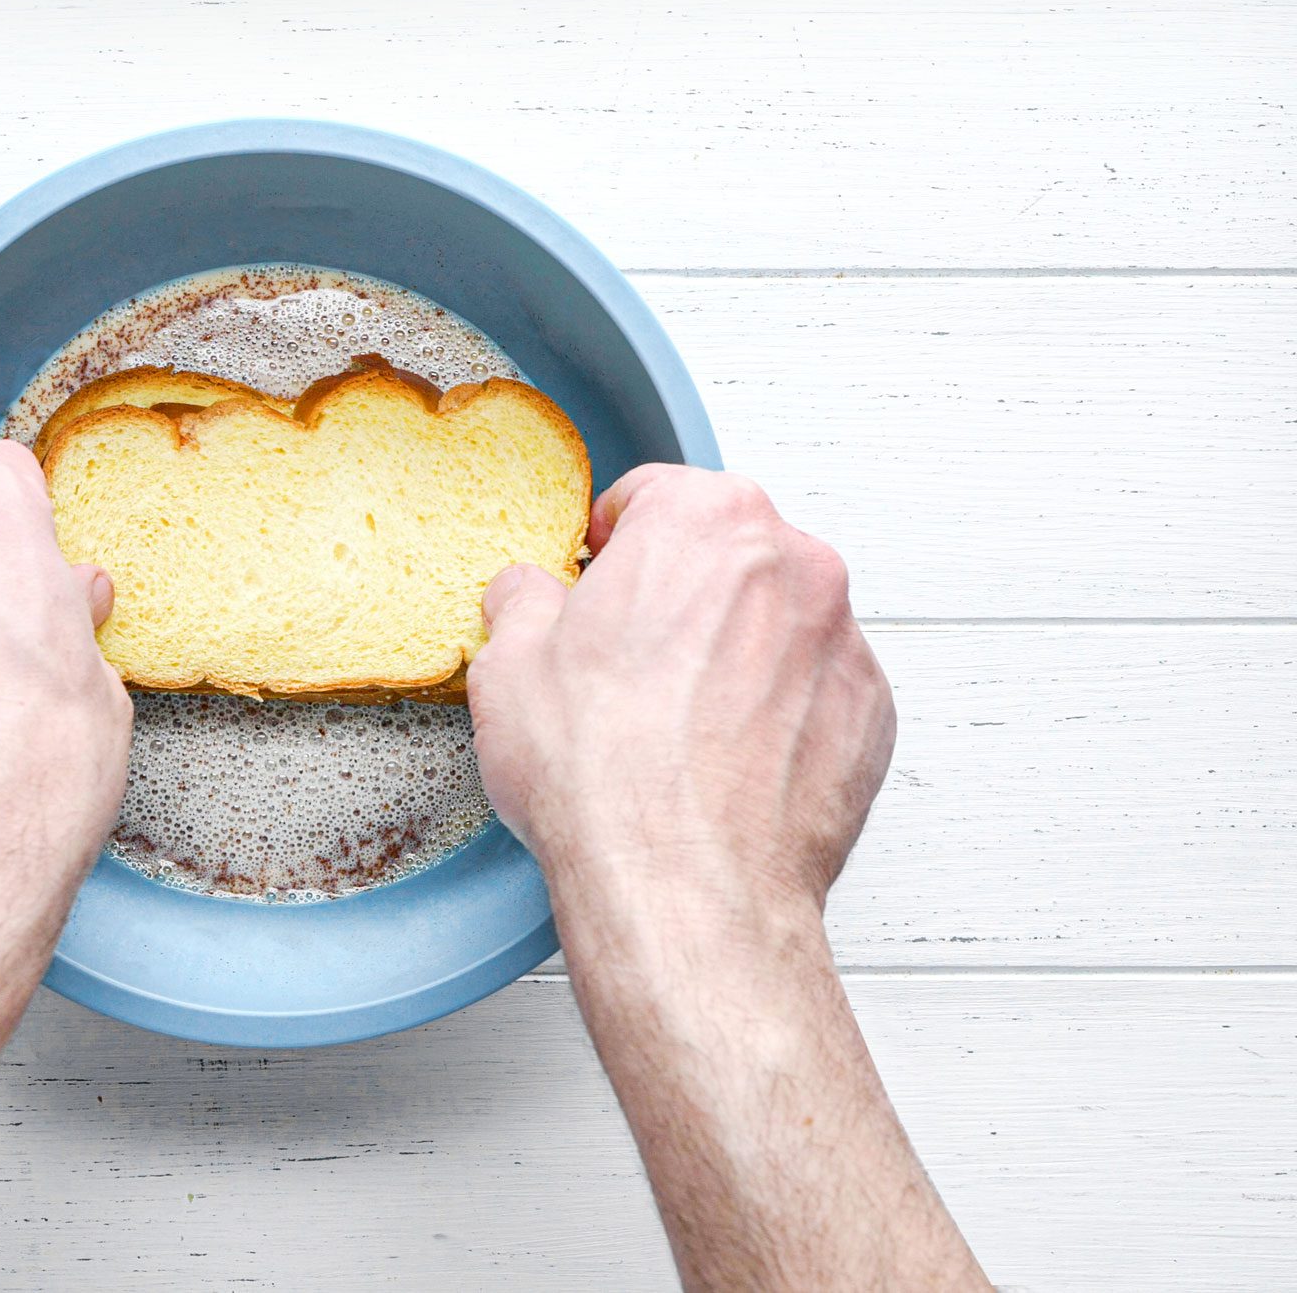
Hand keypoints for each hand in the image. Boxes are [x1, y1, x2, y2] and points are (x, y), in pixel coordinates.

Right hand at [467, 463, 894, 919]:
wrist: (685, 886)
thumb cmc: (605, 774)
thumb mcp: (509, 665)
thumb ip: (524, 601)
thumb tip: (528, 595)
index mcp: (706, 520)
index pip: (655, 494)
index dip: (614, 539)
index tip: (599, 571)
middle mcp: (795, 562)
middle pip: (727, 553)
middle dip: (680, 593)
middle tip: (630, 658)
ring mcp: (843, 639)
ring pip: (777, 621)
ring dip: (733, 651)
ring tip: (677, 722)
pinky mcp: (872, 713)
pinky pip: (816, 689)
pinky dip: (778, 711)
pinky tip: (724, 760)